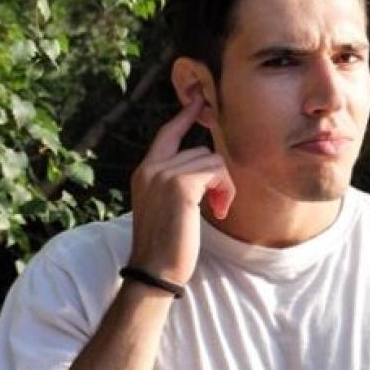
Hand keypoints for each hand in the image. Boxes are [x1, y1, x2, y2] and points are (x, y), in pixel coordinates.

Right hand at [128, 102, 234, 285]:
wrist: (155, 270)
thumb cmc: (165, 247)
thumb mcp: (166, 207)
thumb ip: (177, 184)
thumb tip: (207, 168)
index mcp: (144, 172)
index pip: (168, 134)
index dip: (185, 116)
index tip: (198, 98)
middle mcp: (151, 168)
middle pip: (200, 151)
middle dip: (216, 176)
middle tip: (218, 204)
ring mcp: (163, 174)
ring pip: (211, 160)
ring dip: (222, 186)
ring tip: (216, 209)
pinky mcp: (180, 184)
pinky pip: (217, 171)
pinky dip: (225, 190)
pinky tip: (219, 210)